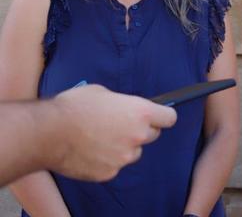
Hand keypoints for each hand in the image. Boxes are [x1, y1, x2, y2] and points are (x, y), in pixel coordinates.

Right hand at [49, 85, 176, 180]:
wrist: (48, 132)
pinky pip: (114, 166)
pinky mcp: (109, 172)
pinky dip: (106, 161)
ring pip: (133, 153)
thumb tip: (124, 108)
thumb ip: (121, 103)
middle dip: (140, 131)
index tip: (158, 117)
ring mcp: (124, 157)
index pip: (169, 118)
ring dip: (124, 147)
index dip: (163, 116)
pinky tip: (90, 152)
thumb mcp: (102, 92)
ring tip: (100, 139)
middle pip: (152, 135)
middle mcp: (137, 135)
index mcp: (140, 113)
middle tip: (120, 126)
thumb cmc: (73, 107)